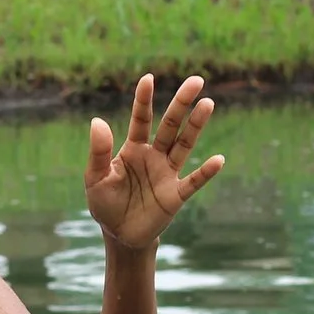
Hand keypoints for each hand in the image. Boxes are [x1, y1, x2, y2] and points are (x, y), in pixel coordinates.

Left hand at [86, 74, 223, 250]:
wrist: (119, 235)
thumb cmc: (105, 203)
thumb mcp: (95, 178)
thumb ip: (98, 152)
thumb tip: (97, 120)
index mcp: (132, 149)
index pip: (141, 119)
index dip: (144, 100)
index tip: (148, 78)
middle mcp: (154, 156)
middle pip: (170, 125)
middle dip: (182, 104)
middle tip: (196, 80)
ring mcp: (167, 174)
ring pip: (184, 145)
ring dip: (196, 126)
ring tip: (208, 103)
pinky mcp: (175, 195)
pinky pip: (193, 181)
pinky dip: (206, 172)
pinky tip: (218, 160)